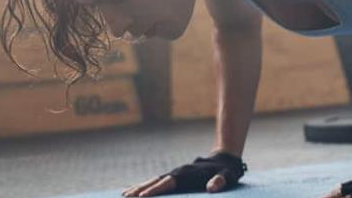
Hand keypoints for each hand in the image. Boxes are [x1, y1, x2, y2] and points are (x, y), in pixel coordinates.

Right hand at [121, 152, 247, 195]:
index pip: (167, 183)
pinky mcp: (176, 176)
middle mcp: (178, 173)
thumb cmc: (226, 171)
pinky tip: (137, 191)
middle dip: (140, 189)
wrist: (224, 158)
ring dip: (139, 187)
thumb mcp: (227, 176)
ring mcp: (175, 174)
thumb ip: (220, 181)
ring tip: (124, 195)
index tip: (141, 196)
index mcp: (187, 175)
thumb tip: (212, 188)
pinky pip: (157, 181)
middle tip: (125, 197)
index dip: (155, 190)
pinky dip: (146, 186)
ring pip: (153, 181)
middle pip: (155, 181)